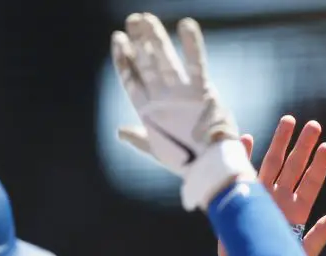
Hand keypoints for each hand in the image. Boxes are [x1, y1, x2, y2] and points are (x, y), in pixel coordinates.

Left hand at [111, 13, 254, 209]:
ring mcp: (182, 92)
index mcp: (150, 109)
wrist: (209, 167)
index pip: (132, 78)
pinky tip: (186, 25)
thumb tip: (120, 131)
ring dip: (155, 38)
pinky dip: (192, 46)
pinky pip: (196, 65)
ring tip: (146, 18)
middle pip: (147, 63)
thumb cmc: (184, 161)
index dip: (124, 59)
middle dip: (139, 41)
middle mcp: (164, 96)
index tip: (117, 38)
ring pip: (166, 59)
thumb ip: (139, 138)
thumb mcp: (156, 149)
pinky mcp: (201, 92)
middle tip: (133, 19)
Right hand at [218, 116, 325, 255]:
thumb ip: (321, 233)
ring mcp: (262, 196)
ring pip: (272, 164)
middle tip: (314, 125)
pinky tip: (247, 138)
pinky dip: (244, 155)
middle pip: (294, 166)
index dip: (319, 166)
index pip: (311, 183)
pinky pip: (243, 172)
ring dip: (279, 142)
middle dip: (303, 146)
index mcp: (298, 211)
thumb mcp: (304, 252)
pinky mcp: (243, 198)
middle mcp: (281, 199)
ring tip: (288, 121)